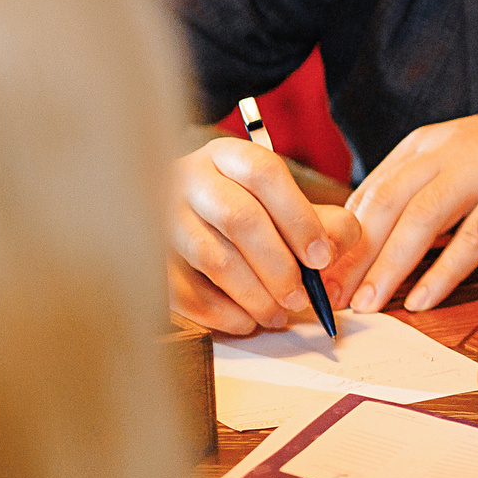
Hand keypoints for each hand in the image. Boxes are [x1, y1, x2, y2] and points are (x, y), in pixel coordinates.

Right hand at [169, 136, 367, 334]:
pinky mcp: (147, 256)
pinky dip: (219, 313)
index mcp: (229, 156)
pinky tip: (245, 322)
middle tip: (300, 299)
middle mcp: (190, 177)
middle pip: (238, 218)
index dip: (298, 218)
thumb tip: (330, 251)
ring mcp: (161, 215)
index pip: (265, 174)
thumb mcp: (292, 206)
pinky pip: (182, 290)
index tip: (320, 259)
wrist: (187, 222)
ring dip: (252, 294)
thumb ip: (328, 223)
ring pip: (211, 257)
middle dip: (278, 266)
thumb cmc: (252, 216)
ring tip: (277, 315)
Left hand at [343, 102, 477, 313]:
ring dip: (388, 266)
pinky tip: (421, 300)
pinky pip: (471, 240)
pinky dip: (443, 273)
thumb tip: (376, 238)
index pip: (368, 193)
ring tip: (367, 303)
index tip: (319, 274)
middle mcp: (445, 153)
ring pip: (420, 222)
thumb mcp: (458, 161)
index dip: (339, 236)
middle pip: (384, 205)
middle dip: (352, 255)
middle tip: (330, 295)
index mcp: (424, 145)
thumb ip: (420, 192)